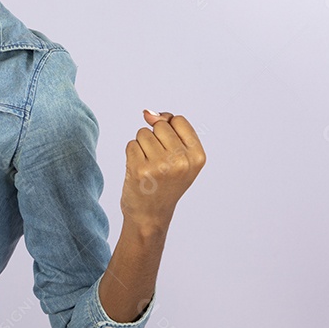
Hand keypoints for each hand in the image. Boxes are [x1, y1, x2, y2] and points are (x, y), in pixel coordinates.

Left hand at [119, 110, 205, 231]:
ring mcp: (161, 165)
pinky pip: (131, 144)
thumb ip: (169, 128)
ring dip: (142, 146)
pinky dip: (132, 155)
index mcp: (198, 156)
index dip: (168, 129)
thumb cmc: (165, 182)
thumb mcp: (179, 156)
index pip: (178, 120)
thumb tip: (147, 112)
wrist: (150, 215)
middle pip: (160, 125)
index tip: (169, 148)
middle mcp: (182, 161)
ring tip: (149, 166)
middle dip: (154, 138)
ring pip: (143, 133)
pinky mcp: (140, 170)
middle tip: (158, 161)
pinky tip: (139, 171)